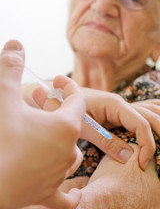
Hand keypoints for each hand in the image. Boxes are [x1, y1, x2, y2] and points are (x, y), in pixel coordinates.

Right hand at [0, 40, 85, 208]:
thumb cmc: (1, 139)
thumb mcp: (5, 100)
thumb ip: (11, 70)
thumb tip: (16, 43)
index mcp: (65, 126)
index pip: (77, 100)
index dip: (69, 87)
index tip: (59, 81)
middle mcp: (69, 149)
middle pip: (74, 127)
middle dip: (60, 114)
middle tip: (43, 108)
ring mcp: (60, 173)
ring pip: (71, 155)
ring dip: (63, 144)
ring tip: (48, 137)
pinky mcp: (49, 194)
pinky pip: (67, 199)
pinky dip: (71, 195)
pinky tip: (74, 195)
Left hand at [34, 85, 154, 170]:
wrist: (57, 96)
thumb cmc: (67, 108)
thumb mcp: (84, 127)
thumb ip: (105, 141)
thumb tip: (129, 157)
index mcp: (115, 104)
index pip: (141, 123)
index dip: (146, 144)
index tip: (141, 164)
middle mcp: (121, 105)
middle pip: (150, 118)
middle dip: (158, 137)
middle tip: (158, 160)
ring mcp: (119, 109)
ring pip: (147, 117)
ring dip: (156, 131)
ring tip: (159, 150)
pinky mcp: (115, 115)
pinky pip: (137, 121)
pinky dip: (146, 131)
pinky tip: (148, 141)